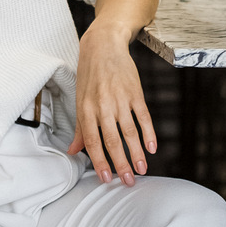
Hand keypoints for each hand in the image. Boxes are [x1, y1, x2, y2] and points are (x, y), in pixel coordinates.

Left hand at [69, 19, 156, 185]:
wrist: (103, 45)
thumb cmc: (90, 75)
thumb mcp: (80, 100)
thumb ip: (80, 128)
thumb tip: (73, 152)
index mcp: (86, 109)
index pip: (93, 141)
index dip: (100, 161)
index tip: (106, 179)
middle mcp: (102, 106)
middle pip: (112, 140)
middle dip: (121, 164)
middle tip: (129, 181)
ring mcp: (120, 99)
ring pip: (129, 132)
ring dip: (136, 153)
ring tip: (142, 169)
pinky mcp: (135, 92)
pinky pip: (143, 116)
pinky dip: (149, 133)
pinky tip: (152, 147)